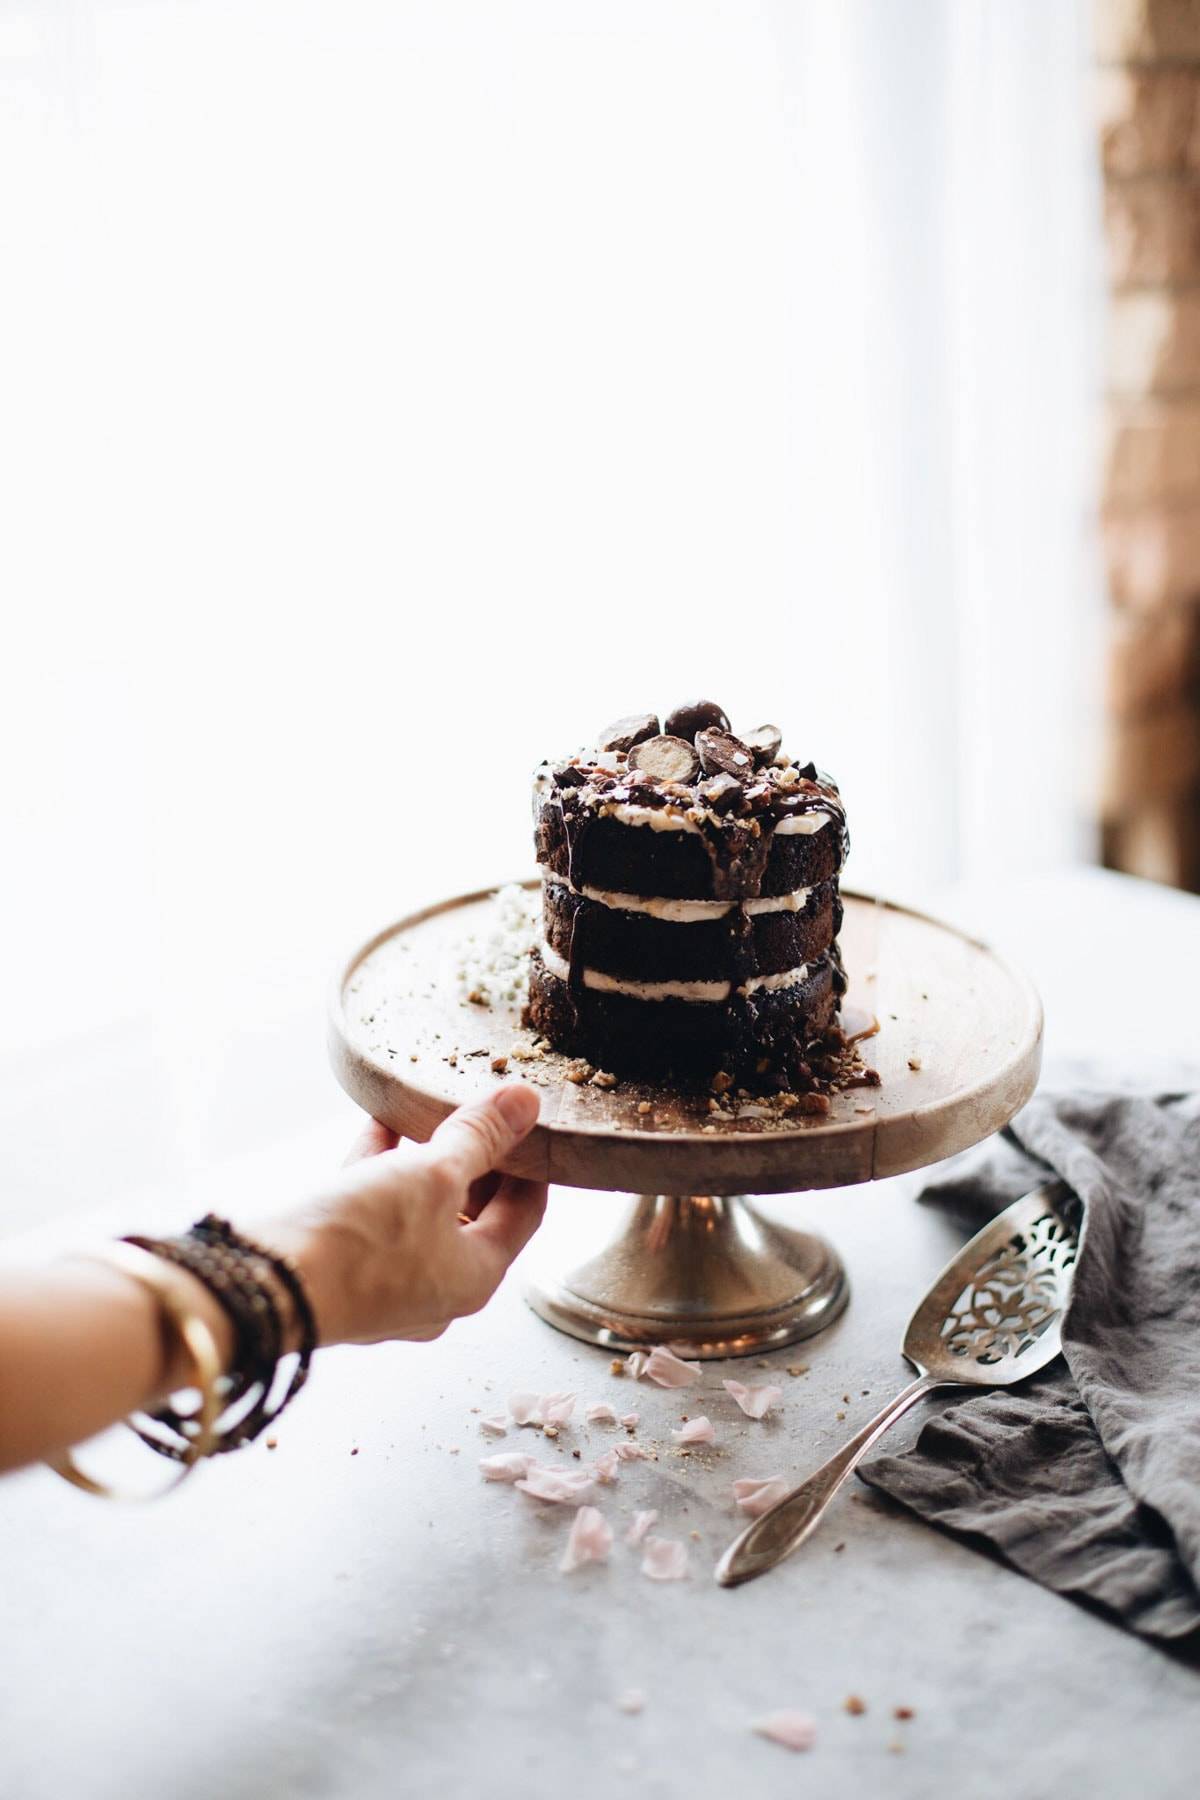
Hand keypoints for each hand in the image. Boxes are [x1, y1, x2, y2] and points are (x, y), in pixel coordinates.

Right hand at [262, 1084, 546, 1346]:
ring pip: (420, 1214)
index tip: (527, 1122)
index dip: (531, 1162)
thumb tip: (526, 1103)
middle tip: (476, 1111)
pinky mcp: (344, 1274)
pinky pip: (377, 1217)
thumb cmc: (359, 1241)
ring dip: (424, 1162)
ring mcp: (387, 1289)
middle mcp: (436, 1294)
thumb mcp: (433, 1174)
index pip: (526, 1213)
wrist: (260, 1290)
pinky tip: (376, 1131)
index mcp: (475, 1279)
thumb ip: (481, 1137)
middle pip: (473, 1215)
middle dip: (474, 1160)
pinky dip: (382, 1175)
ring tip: (424, 1112)